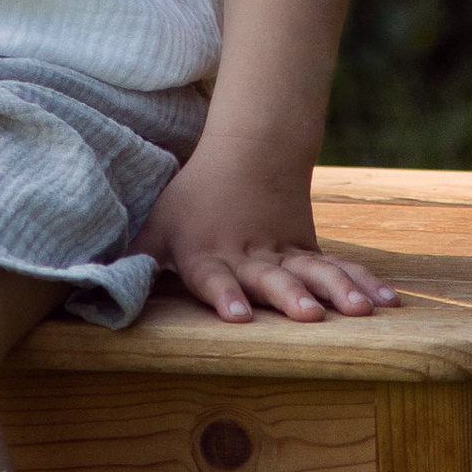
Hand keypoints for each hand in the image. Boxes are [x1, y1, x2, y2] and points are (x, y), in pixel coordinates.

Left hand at [136, 149, 400, 324]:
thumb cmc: (192, 201)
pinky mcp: (309, 251)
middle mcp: (249, 257)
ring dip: (338, 290)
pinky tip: (389, 303)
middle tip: (308, 316)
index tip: (235, 315)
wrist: (249, 155)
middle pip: (271, 278)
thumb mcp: (156, 225)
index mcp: (208, 254)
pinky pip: (340, 267)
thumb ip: (131, 257)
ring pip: (314, 272)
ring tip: (363, 311)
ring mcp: (284, 254)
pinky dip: (365, 281)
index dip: (224, 296)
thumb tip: (82, 286)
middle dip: (289, 297)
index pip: (214, 278)